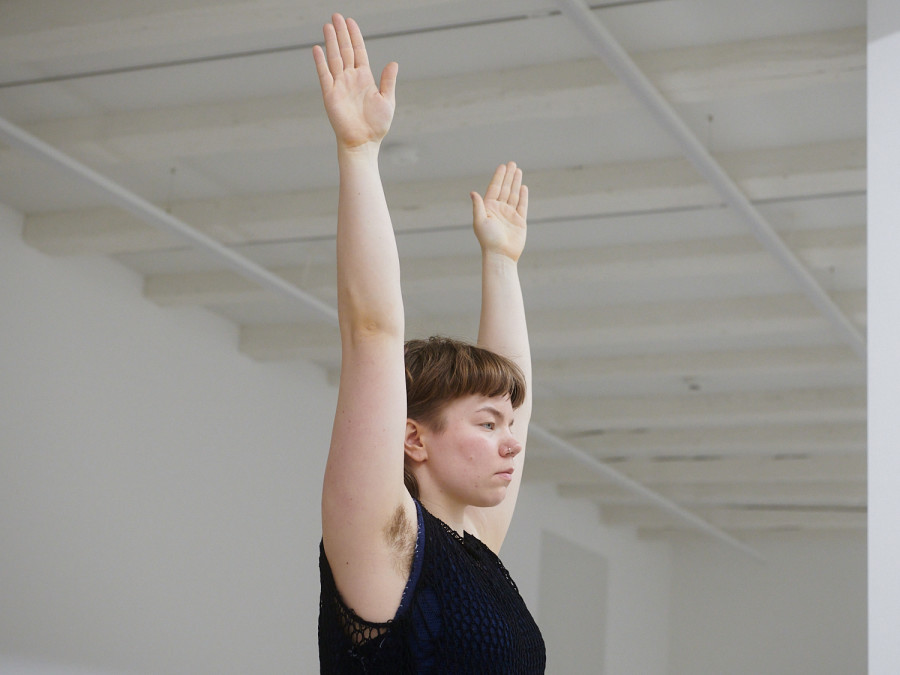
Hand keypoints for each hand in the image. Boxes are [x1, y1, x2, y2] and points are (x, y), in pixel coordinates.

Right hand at [312, 14, 397, 149]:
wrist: (363, 142)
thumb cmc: (377, 126)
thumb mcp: (387, 100)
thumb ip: (388, 81)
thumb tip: (393, 63)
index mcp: (365, 79)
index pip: (358, 52)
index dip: (355, 36)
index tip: (350, 22)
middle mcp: (351, 79)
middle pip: (345, 50)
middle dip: (341, 33)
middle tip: (336, 16)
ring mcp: (339, 85)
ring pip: (334, 58)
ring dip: (331, 41)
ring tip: (328, 25)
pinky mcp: (330, 95)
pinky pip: (324, 75)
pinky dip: (321, 62)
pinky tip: (318, 48)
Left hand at [471, 162, 527, 261]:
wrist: (501, 255)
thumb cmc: (488, 240)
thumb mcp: (480, 222)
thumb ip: (478, 206)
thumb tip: (472, 192)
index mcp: (489, 208)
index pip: (494, 189)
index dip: (498, 177)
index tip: (502, 166)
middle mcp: (499, 210)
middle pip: (504, 189)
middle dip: (508, 176)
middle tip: (512, 163)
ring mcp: (510, 215)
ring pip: (513, 194)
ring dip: (515, 182)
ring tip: (518, 170)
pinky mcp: (519, 221)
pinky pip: (522, 205)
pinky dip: (523, 196)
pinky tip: (523, 187)